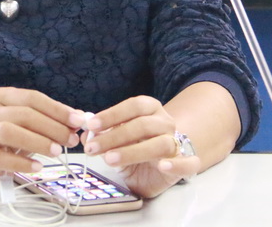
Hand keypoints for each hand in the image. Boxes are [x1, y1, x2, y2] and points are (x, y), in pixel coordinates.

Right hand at [0, 87, 81, 187]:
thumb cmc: (9, 140)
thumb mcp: (29, 125)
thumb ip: (51, 119)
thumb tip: (80, 118)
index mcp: (1, 97)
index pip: (32, 98)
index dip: (56, 109)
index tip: (78, 120)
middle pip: (22, 114)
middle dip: (51, 126)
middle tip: (71, 140)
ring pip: (8, 132)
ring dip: (37, 141)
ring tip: (57, 151)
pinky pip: (0, 158)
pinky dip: (22, 163)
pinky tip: (38, 167)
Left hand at [80, 96, 200, 197]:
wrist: (160, 166)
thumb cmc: (136, 148)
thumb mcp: (115, 141)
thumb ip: (101, 135)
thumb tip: (83, 133)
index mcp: (150, 109)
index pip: (133, 106)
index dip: (112, 114)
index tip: (91, 126)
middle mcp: (165, 123)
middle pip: (143, 124)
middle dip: (114, 136)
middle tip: (92, 148)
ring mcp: (178, 142)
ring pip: (161, 143)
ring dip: (133, 151)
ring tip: (110, 160)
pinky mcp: (186, 164)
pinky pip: (188, 163)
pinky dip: (176, 164)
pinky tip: (162, 166)